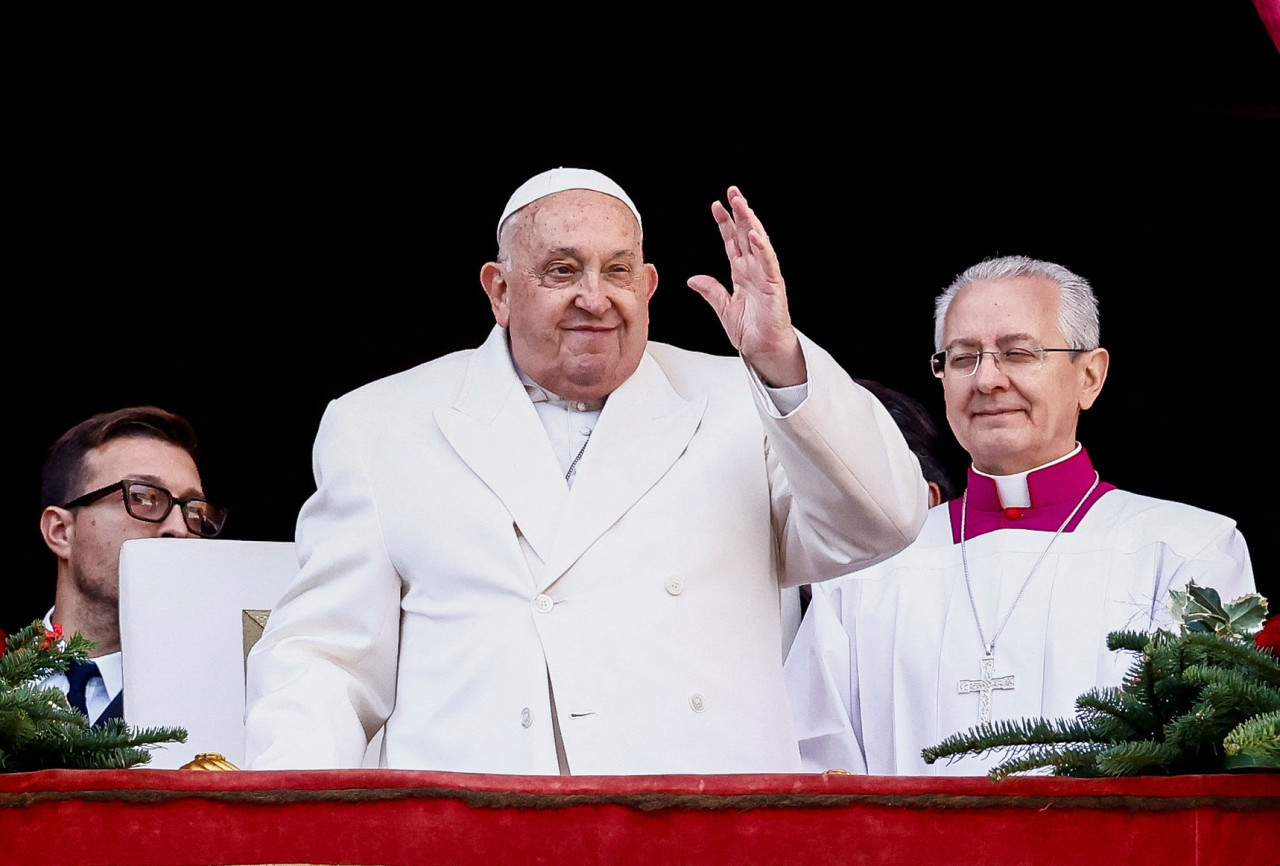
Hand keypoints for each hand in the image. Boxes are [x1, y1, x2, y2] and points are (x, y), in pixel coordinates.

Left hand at [687, 186, 805, 386]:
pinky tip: (754, 235)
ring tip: (742, 204)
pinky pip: (768, 263)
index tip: (716, 206)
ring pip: (758, 243)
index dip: (725, 224)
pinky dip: (762, 248)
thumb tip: (692, 279)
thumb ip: (710, 291)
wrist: (764, 350)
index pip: (732, 242)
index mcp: (741, 273)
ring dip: (750, 222)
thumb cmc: (750, 331)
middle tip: (732, 191)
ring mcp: (765, 276)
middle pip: (746, 235)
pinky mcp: (774, 287)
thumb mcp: (723, 309)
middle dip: (739, 213)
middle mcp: (754, 270)